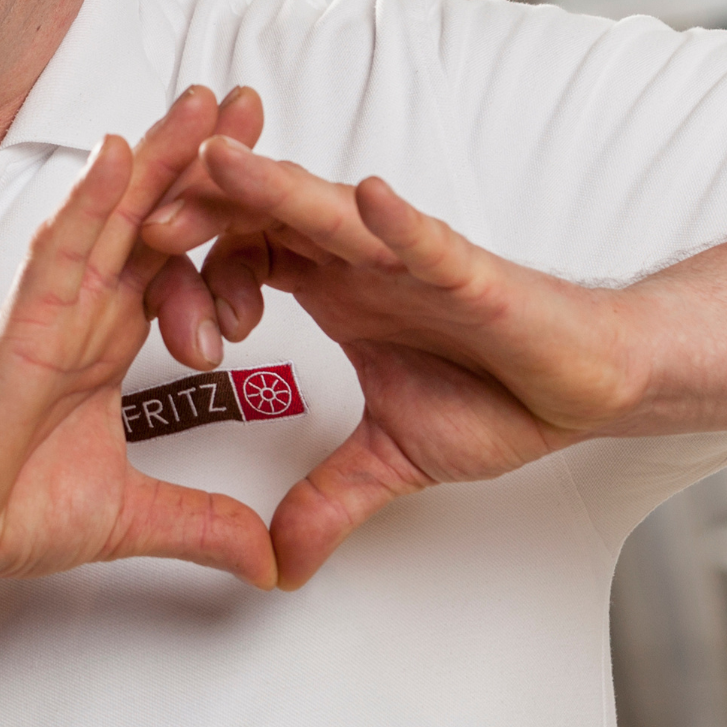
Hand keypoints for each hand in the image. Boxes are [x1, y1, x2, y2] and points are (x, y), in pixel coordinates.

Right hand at [0, 89, 276, 596]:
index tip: (274, 182)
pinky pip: (60, 252)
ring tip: (202, 103)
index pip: (178, 257)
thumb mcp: (131, 516)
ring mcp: (51, 310)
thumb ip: (202, 525)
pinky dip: (88, 203)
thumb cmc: (5, 504)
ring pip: (110, 215)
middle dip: (199, 157)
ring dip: (155, 155)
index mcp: (109, 337)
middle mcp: (83, 308)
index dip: (223, 217)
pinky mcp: (21, 328)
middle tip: (248, 101)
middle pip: (150, 214)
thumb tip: (269, 561)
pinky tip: (117, 155)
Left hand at [143, 136, 640, 587]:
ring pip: (325, 208)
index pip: (236, 255)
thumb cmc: (497, 394)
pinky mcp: (468, 271)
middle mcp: (357, 256)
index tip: (166, 328)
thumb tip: (280, 562)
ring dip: (271, 187)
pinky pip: (424, 238)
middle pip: (261, 215)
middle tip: (141, 228)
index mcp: (328, 283)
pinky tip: (369, 201)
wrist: (585, 384)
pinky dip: (394, 221)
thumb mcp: (390, 458)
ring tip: (219, 163)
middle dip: (201, 214)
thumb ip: (326, 499)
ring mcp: (408, 256)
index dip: (192, 279)